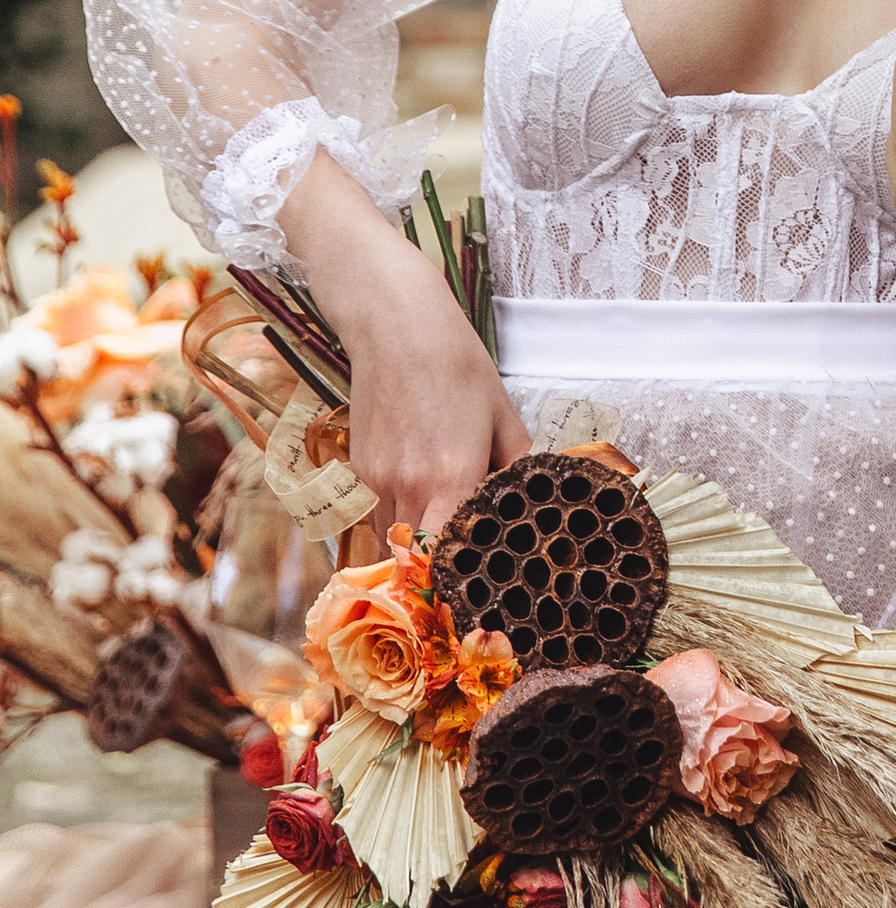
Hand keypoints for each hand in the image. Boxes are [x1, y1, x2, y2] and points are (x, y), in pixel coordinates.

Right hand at [277, 149, 528, 541]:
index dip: (463, 574)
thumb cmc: (457, 365)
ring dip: (415, 539)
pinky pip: (375, 511)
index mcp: (452, 476)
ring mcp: (376, 480)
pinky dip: (395, 514)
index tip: (479, 581)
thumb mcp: (502, 414)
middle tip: (463, 565)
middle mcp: (408, 486)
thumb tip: (527, 499)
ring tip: (440, 527)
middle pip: (418, 555)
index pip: (450, 554)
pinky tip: (416, 490)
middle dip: (439, 563)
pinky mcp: (357, 468)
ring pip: (392, 537)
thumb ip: (515, 466)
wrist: (396, 326)